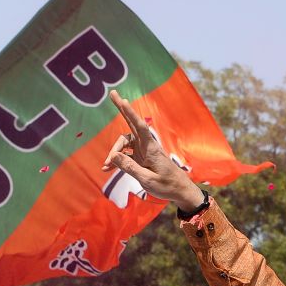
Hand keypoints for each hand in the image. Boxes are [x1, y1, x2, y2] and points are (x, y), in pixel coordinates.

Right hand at [102, 89, 203, 209]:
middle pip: (131, 124)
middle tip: (113, 93)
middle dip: (122, 109)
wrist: (180, 191)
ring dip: (114, 153)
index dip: (131, 113)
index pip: (140, 127)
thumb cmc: (167, 186)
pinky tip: (107, 169)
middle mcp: (147, 146)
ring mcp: (143, 151)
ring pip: (125, 144)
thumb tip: (113, 156)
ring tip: (105, 167)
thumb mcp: (147, 180)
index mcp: (151, 149)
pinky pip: (126, 155)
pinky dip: (117, 161)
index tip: (123, 100)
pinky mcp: (141, 158)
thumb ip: (130, 167)